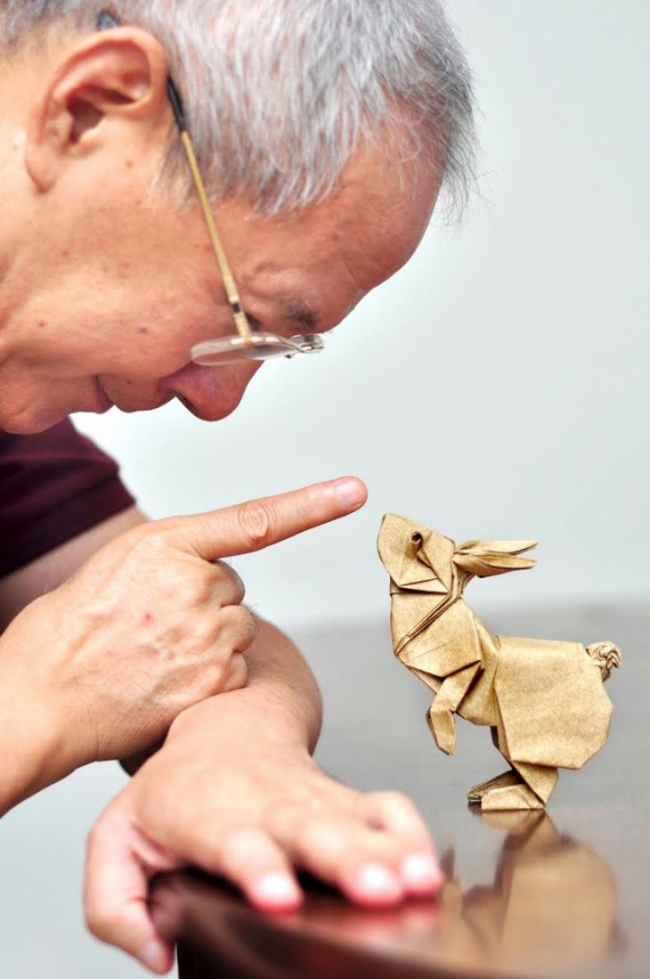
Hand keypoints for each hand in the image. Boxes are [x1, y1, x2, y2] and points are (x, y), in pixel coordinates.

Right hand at [0, 477, 365, 806]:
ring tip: (155, 653)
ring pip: (238, 629)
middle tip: (153, 624)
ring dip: (210, 640)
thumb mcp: (120, 562)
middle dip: (205, 603)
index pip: (255, 520)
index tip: (353, 490)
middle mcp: (196, 584)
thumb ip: (177, 554)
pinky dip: (211, 675)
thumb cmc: (72, 627)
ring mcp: (208, 634)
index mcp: (170, 544)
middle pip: (235, 588)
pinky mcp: (216, 680)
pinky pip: (236, 668)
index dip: (311, 504)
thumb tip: (219, 570)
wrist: (42, 694)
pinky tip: (167, 679)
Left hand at [85, 699, 442, 973]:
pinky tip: (425, 867)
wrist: (224, 725)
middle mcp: (267, 802)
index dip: (257, 866)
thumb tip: (156, 952)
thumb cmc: (171, 791)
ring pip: (355, 819)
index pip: (233, 839)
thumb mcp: (117, 840)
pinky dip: (411, 834)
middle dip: (344, 860)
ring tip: (416, 884)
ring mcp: (312, 798)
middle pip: (310, 829)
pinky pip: (386, 808)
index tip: (277, 896)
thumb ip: (115, 904)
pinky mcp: (345, 799)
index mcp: (208, 812)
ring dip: (388, 852)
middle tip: (373, 891)